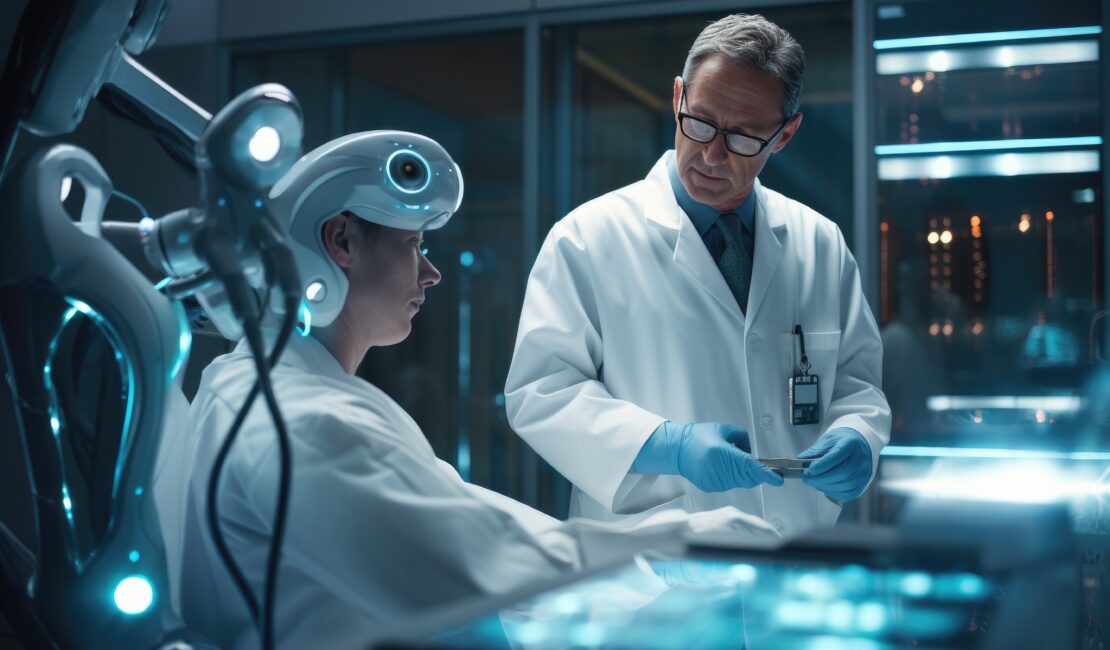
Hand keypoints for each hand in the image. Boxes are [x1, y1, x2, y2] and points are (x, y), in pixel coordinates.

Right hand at [632, 421, 782, 491]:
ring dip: (742, 473)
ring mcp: (714, 481)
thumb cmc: (698, 437)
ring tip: (729, 459)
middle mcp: (719, 469)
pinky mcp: (711, 487)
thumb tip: (752, 453)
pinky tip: (722, 466)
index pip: (750, 466)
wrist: (677, 449)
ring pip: (740, 481)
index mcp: (722, 453)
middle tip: (757, 464)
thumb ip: (742, 438)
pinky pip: (730, 484)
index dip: (766, 474)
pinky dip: (732, 477)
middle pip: (748, 477)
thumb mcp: (723, 429)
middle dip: (756, 472)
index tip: (778, 479)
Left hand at [799, 428, 872, 501]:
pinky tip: (825, 487)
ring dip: (826, 486)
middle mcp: (861, 458)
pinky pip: (849, 493)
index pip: (838, 455)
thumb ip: (815, 451)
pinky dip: (834, 493)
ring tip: (814, 482)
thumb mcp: (827, 440)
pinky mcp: (863, 483)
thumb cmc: (840, 442)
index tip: (810, 470)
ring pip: (846, 485)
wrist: (857, 444)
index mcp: (851, 443)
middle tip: (807, 479)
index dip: (823, 465)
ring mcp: (864, 472)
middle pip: (843, 473)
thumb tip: (801, 461)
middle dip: (821, 478)